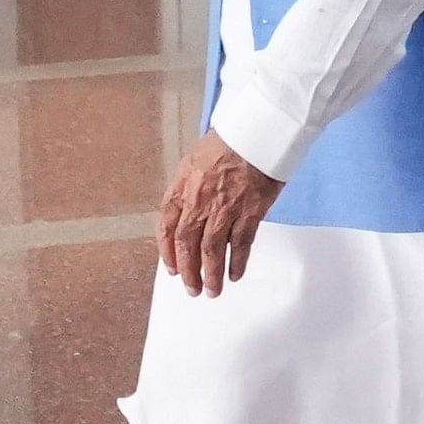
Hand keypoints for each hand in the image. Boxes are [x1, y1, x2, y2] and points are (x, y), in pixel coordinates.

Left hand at [156, 132, 283, 295]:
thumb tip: (186, 214)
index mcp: (182, 189)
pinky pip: (240, 243)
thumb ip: (187, 189)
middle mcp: (199, 202)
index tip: (171, 268)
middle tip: (192, 289)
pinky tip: (235, 275)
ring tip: (213, 291)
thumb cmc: (228, 143)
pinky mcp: (250, 211)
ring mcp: (224, 208)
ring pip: (211, 249)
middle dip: (188, 271)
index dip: (167, 253)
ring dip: (211, 274)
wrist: (256, 132)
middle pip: (187, 245)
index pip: (166, 228)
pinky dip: (237, 262)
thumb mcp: (194, 162)